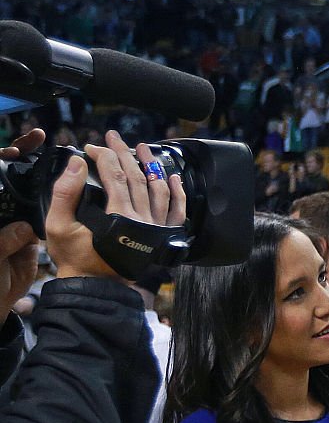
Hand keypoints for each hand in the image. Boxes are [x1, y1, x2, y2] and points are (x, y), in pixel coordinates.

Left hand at [0, 129, 47, 315]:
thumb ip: (4, 242)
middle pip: (9, 175)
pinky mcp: (30, 231)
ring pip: (26, 189)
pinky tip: (68, 185)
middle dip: (21, 155)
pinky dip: (52, 198)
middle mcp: (1, 210)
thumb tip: (23, 230)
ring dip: (40, 172)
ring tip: (54, 155)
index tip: (16, 148)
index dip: (3, 157)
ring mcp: (14, 219)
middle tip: (38, 140)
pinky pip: (41, 210)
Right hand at [48, 130, 185, 279]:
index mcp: (119, 218)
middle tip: (113, 137)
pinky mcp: (163, 237)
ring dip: (151, 165)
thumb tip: (77, 163)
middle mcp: (143, 222)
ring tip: (143, 147)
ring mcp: (156, 229)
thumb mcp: (58, 226)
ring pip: (159, 190)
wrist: (94, 285)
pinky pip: (177, 212)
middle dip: (124, 153)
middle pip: (137, 178)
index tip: (92, 147)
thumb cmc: (75, 257)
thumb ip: (65, 193)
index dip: (104, 157)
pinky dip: (178, 193)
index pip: (115, 176)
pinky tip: (173, 177)